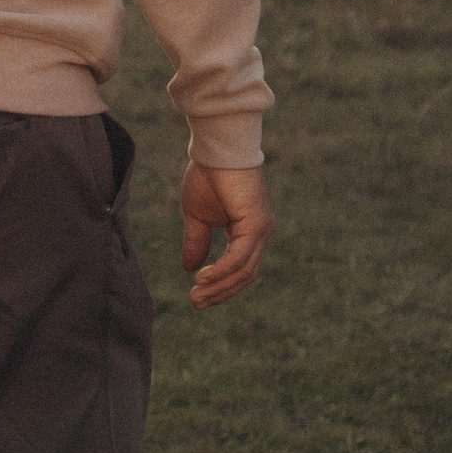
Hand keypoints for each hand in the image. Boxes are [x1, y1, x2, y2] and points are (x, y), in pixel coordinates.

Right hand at [181, 163, 270, 305]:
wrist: (216, 149)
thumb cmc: (208, 175)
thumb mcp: (196, 216)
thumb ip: (196, 242)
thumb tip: (189, 268)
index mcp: (248, 231)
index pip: (240, 269)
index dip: (220, 286)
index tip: (197, 297)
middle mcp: (260, 233)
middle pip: (244, 276)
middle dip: (219, 293)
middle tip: (195, 303)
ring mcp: (261, 230)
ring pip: (243, 271)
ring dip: (218, 287)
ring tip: (196, 295)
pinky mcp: (256, 224)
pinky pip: (239, 258)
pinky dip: (221, 271)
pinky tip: (202, 278)